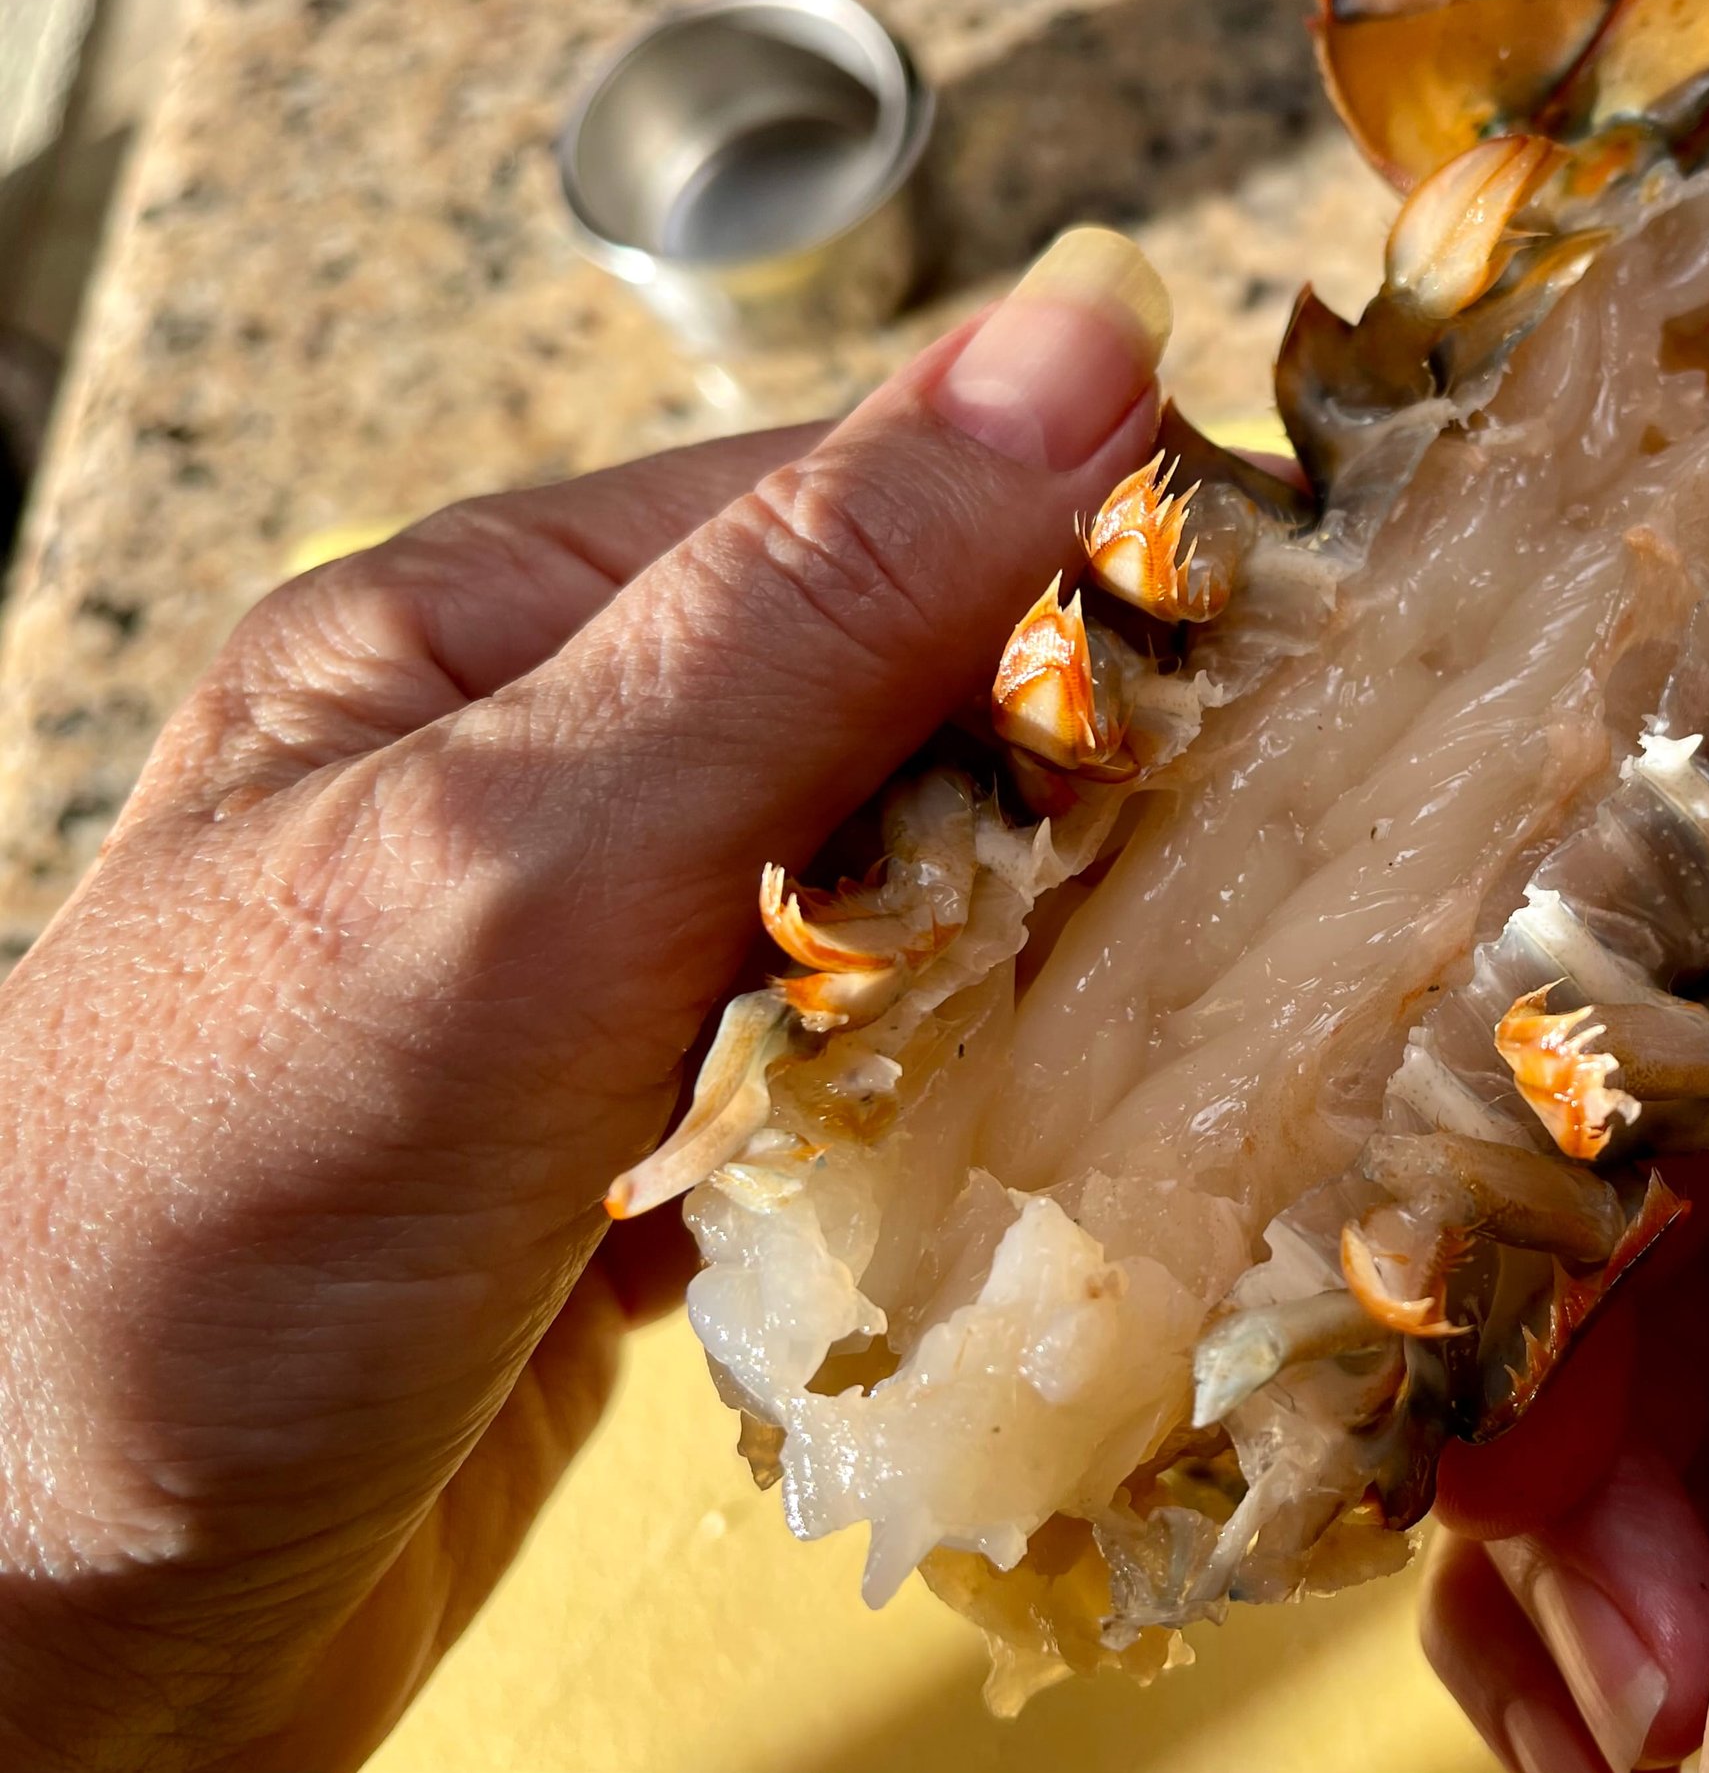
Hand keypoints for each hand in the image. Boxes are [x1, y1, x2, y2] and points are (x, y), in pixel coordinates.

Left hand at [0, 230, 1170, 1770]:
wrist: (46, 1638)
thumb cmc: (203, 1227)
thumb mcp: (520, 863)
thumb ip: (802, 619)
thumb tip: (1073, 348)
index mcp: (486, 633)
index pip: (855, 505)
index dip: (1082, 534)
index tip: (1303, 604)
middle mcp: (543, 782)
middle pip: (896, 702)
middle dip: (1082, 762)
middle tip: (1295, 821)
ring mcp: (592, 976)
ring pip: (897, 891)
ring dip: (1040, 937)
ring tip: (1208, 976)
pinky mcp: (635, 1152)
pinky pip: (856, 1066)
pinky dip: (960, 1092)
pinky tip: (1041, 1127)